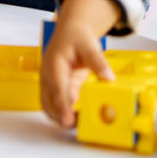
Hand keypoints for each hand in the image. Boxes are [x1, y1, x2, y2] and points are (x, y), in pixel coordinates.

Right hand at [39, 0, 122, 127]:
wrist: (70, 31)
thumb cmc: (76, 37)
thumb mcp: (89, 45)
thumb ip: (98, 62)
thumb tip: (108, 77)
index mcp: (54, 65)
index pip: (58, 88)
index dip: (62, 105)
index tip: (68, 119)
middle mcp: (48, 76)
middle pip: (49, 102)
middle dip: (60, 116)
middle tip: (78, 126)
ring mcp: (51, 84)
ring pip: (50, 106)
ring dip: (61, 117)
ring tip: (80, 124)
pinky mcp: (57, 89)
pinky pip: (57, 105)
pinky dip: (65, 113)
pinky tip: (78, 118)